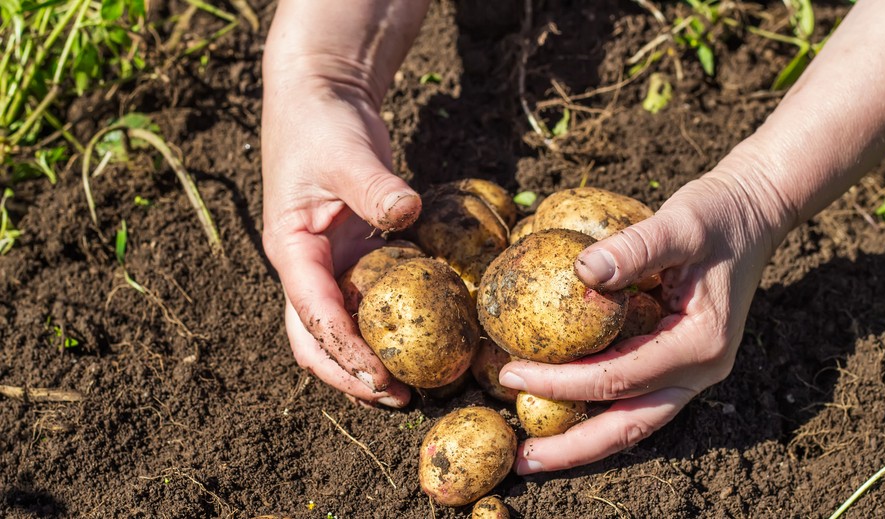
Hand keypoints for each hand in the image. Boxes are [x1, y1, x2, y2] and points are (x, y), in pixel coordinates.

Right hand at [262, 65, 419, 407]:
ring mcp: (326, 265)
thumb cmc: (324, 123)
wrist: (320, 99)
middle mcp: (304, 266)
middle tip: (398, 398)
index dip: (345, 351)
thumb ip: (375, 185)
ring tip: (406, 389)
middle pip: (314, 340)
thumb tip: (407, 212)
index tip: (382, 378)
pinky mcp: (351, 257)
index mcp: (292, 248)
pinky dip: (380, 331)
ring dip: (362, 363)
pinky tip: (414, 343)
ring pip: (334, 330)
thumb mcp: (347, 151)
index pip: (313, 312)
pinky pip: (360, 305)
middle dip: (349, 376)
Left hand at [498, 167, 790, 473]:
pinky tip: (561, 411)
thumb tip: (581, 271)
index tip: (511, 372)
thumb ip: (635, 247)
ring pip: (634, 422)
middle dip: (574, 448)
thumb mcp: (679, 223)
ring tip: (534, 453)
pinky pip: (635, 397)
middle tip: (522, 461)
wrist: (753, 213)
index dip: (561, 381)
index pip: (618, 377)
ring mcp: (692, 372)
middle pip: (630, 426)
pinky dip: (598, 409)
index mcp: (700, 343)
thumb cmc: (717, 216)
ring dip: (585, 441)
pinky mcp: (678, 361)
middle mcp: (700, 370)